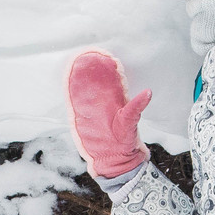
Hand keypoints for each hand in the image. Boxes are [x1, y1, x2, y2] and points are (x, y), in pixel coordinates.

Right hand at [66, 50, 153, 178]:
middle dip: (87, 70)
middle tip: (82, 54)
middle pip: (92, 84)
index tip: (97, 54)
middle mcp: (100, 105)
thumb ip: (136, 107)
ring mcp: (89, 112)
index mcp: (113, 103)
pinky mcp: (80, 120)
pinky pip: (73, 105)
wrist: (113, 161)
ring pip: (81, 93)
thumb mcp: (130, 121)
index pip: (105, 82)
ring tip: (72, 64)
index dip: (101, 68)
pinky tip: (65, 84)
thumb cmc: (124, 141)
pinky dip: (69, 94)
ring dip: (76, 80)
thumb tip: (148, 92)